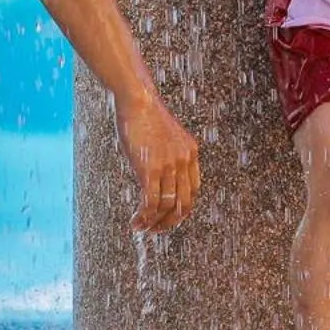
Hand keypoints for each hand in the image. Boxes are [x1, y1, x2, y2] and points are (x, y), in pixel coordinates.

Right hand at [115, 92, 199, 232]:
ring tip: (141, 228)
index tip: (169, 217)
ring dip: (154, 223)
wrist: (138, 100)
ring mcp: (169, 165)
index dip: (182, 208)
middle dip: (170, 222)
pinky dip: (144, 217)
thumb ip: (168, 154)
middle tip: (156, 229)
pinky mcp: (151, 168)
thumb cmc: (146, 115)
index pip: (194, 190)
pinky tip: (135, 222)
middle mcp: (184, 161)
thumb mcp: (166, 136)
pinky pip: (151, 202)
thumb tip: (158, 174)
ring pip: (166, 207)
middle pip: (184, 204)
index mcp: (191, 153)